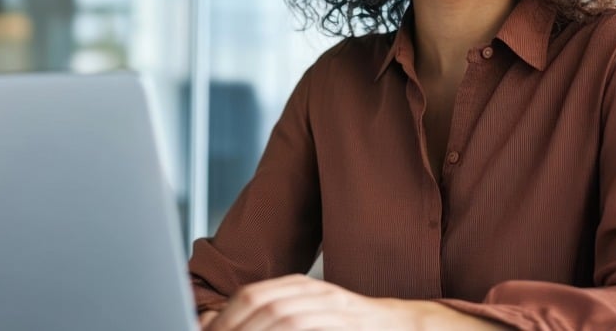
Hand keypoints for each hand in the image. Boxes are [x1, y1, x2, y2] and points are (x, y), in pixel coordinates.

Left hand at [202, 274, 506, 329]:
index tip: (205, 330)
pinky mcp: (351, 324)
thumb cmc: (355, 329)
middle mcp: (318, 294)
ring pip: (285, 318)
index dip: (224, 317)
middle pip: (262, 304)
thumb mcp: (310, 319)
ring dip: (256, 330)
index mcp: (302, 288)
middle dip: (234, 327)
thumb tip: (221, 322)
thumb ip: (273, 319)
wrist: (410, 328)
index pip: (252, 296)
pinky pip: (309, 327)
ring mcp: (337, 311)